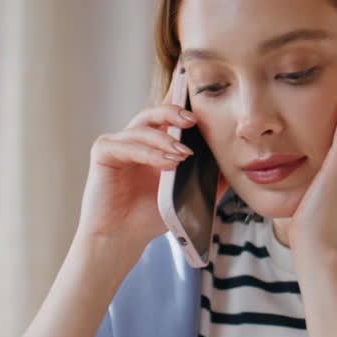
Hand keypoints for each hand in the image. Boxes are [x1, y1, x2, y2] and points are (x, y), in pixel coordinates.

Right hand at [75, 85, 197, 255]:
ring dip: (165, 139)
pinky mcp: (103, 152)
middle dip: (175, 112)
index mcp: (154, 143)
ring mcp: (118, 143)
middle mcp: (135, 138)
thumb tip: (233, 166)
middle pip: (154, 112)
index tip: (201, 98)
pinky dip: (149, 152)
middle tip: (193, 121)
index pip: (169, 115)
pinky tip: (166, 163)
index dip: (182, 100)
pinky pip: (127, 145)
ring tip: (184, 154)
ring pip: (143, 127)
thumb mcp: (185, 195)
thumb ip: (207, 178)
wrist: (122, 238)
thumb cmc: (148, 216)